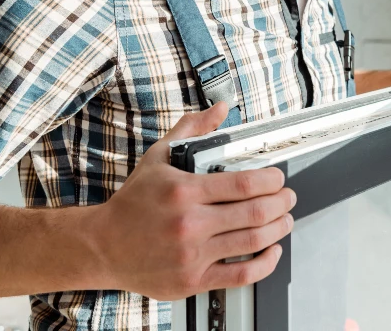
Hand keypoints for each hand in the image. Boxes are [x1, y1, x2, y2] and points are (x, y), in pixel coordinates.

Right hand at [94, 102, 294, 300]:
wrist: (101, 246)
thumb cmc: (133, 203)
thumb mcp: (158, 157)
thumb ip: (192, 130)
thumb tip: (220, 110)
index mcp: (183, 191)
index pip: (244, 183)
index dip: (272, 180)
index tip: (278, 178)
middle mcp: (189, 224)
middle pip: (256, 212)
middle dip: (282, 203)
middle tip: (288, 197)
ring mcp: (192, 255)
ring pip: (254, 241)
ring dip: (279, 229)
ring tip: (285, 220)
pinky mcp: (193, 280)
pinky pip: (242, 275)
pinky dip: (265, 263)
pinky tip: (271, 250)